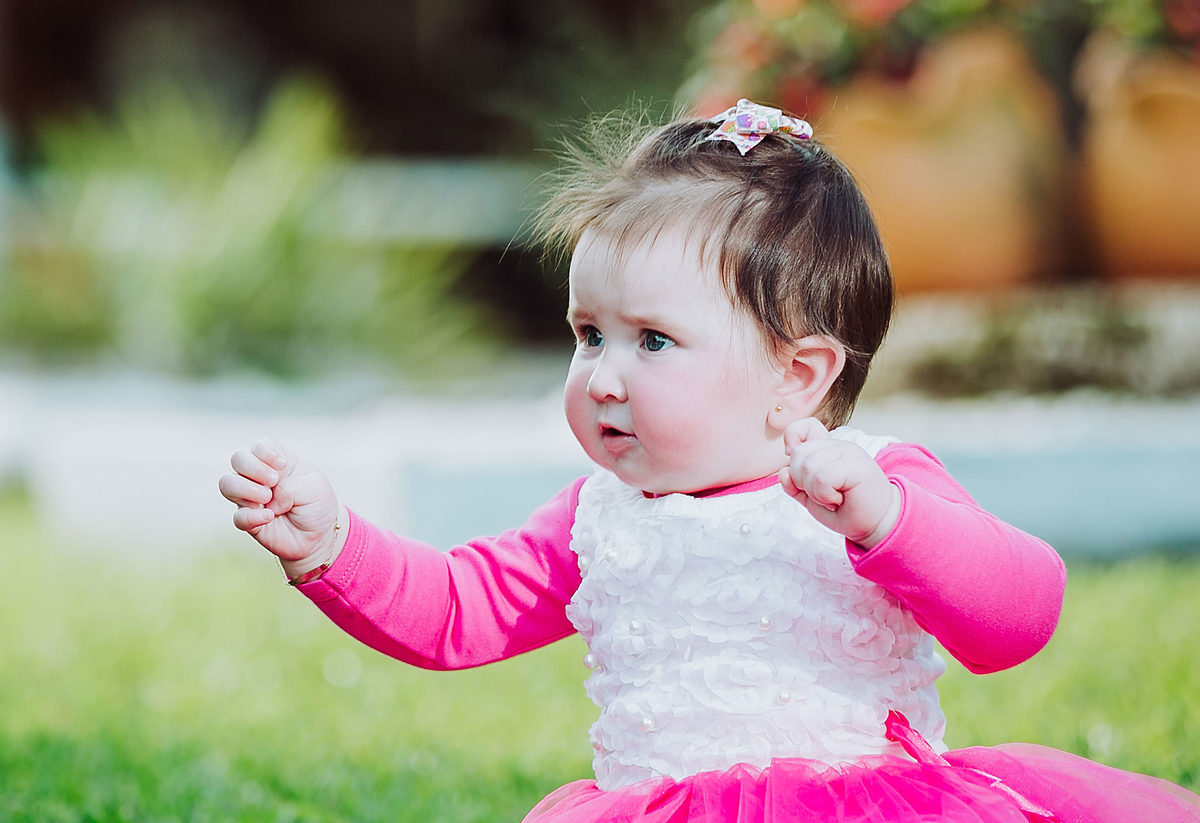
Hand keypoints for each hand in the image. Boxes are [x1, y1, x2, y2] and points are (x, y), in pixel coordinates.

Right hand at [218, 437, 341, 564]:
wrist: (319, 535)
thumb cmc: (317, 505)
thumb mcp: (314, 488)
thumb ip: (291, 486)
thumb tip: (269, 496)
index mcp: (277, 462)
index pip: (259, 445)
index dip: (265, 451)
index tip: (283, 465)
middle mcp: (259, 477)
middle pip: (238, 458)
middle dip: (253, 467)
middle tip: (273, 481)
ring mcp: (251, 498)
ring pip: (227, 484)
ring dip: (247, 488)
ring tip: (268, 498)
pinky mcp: (249, 521)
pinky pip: (238, 517)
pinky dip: (252, 516)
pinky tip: (269, 517)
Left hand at [778, 418, 899, 548]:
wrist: (875, 525)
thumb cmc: (845, 511)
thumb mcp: (812, 498)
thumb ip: (794, 484)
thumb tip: (783, 472)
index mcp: (828, 450)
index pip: (806, 426)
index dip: (792, 438)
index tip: (796, 459)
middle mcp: (838, 446)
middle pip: (798, 454)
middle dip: (802, 481)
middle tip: (823, 493)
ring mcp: (848, 453)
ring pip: (808, 467)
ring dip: (815, 492)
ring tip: (833, 497)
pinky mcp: (856, 465)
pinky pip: (822, 478)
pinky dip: (825, 496)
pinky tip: (839, 499)